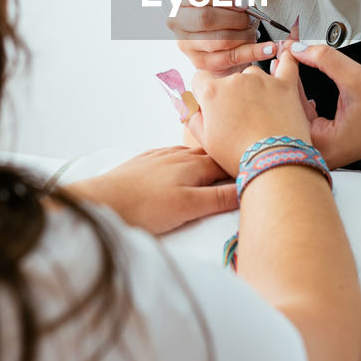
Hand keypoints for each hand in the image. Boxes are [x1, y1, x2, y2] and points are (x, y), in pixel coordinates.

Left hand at [63, 146, 236, 233]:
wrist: (102, 202)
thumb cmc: (144, 208)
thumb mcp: (188, 207)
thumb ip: (219, 198)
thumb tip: (247, 188)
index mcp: (194, 165)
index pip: (228, 162)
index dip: (242, 166)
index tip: (258, 169)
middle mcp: (179, 155)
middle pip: (211, 154)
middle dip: (226, 158)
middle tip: (241, 164)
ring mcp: (160, 156)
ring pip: (192, 152)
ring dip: (206, 156)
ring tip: (218, 160)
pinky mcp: (144, 162)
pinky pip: (172, 154)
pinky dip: (185, 158)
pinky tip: (183, 163)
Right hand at [168, 0, 279, 76]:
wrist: (222, 47)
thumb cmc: (222, 18)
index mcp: (182, 0)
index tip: (243, 0)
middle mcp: (179, 22)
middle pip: (206, 18)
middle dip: (235, 18)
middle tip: (249, 18)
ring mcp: (188, 44)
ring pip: (220, 39)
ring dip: (244, 34)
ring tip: (253, 31)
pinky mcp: (202, 63)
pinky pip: (231, 57)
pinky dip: (253, 51)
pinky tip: (268, 48)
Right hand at [185, 51, 311, 173]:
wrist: (274, 163)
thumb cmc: (239, 155)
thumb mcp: (205, 140)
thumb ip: (191, 115)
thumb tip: (183, 102)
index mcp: (212, 92)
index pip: (201, 79)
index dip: (205, 92)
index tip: (212, 104)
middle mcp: (235, 80)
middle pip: (229, 79)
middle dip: (232, 94)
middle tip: (240, 119)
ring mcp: (262, 80)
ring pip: (254, 75)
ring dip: (255, 88)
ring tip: (262, 114)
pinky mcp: (285, 85)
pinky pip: (287, 64)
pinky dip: (287, 59)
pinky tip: (286, 54)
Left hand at [289, 43, 360, 167]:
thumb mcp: (356, 77)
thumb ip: (324, 59)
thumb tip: (299, 48)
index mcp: (322, 143)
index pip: (290, 106)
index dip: (285, 74)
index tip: (281, 54)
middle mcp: (320, 152)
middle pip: (290, 113)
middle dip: (286, 82)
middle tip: (280, 57)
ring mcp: (324, 150)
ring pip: (297, 117)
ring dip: (295, 91)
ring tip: (289, 68)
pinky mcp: (329, 144)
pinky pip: (308, 121)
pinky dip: (305, 102)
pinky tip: (303, 88)